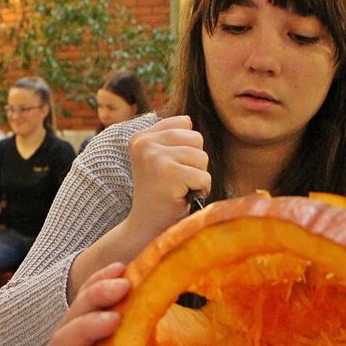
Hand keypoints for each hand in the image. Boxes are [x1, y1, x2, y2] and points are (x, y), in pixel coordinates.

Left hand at [27, 262, 129, 345]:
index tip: (112, 320)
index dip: (84, 330)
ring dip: (99, 287)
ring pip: (78, 308)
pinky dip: (104, 290)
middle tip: (124, 284)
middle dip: (93, 298)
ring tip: (124, 268)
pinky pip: (92, 311)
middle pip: (69, 318)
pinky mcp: (85, 344)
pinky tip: (123, 272)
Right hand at [126, 115, 209, 238]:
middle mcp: (144, 143)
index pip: (185, 123)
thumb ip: (171, 137)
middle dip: (194, 163)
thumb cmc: (161, 193)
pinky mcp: (168, 174)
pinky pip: (204, 176)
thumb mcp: (159, 159)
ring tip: (179, 189)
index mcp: (141, 136)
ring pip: (202, 157)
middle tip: (176, 181)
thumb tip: (188, 118)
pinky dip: (200, 190)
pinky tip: (182, 198)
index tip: (169, 169)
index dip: (186, 149)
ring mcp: (154, 157)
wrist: (146, 227)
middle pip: (196, 139)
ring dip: (197, 177)